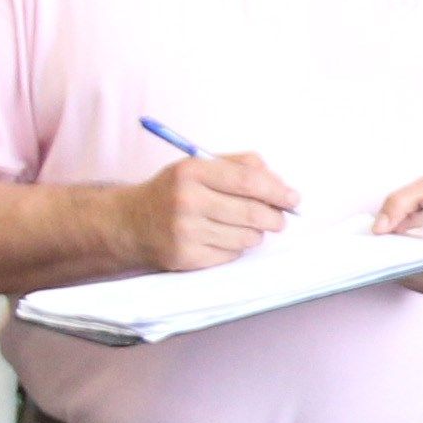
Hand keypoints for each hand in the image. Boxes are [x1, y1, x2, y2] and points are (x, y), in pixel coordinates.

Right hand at [125, 150, 296, 271]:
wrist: (129, 223)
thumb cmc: (172, 192)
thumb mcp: (197, 166)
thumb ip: (239, 165)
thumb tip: (278, 182)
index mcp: (191, 171)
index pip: (247, 180)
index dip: (277, 191)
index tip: (293, 198)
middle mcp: (186, 200)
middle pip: (252, 212)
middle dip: (275, 217)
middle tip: (280, 218)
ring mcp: (186, 232)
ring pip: (246, 237)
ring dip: (255, 233)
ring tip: (244, 226)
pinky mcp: (187, 257)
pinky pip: (231, 254)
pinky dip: (235, 247)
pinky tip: (222, 238)